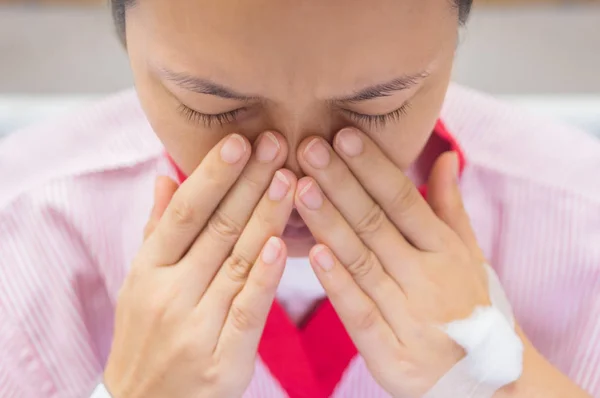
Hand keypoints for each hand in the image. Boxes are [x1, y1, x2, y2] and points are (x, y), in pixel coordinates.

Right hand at [104, 132, 295, 397]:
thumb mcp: (140, 283)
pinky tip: (283, 243)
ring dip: (267, 217)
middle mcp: (168, 293)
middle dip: (251, 183)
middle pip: (217, 229)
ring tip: (292, 178)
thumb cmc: (147, 337)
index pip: (184, 212)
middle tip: (280, 143)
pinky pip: (246, 311)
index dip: (213, 174)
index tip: (241, 140)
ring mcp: (194, 327)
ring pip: (237, 262)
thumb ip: (156, 229)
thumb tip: (164, 176)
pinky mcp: (221, 360)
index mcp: (148, 270)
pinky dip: (265, 277)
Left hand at [294, 127, 497, 396]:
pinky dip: (337, 284)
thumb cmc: (470, 308)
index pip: (403, 200)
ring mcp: (410, 316)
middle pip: (376, 223)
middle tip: (307, 146)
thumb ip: (450, 206)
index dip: (372, 167)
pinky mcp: (392, 354)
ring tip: (300, 187)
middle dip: (340, 183)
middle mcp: (428, 277)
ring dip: (329, 223)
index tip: (342, 135)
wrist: (490, 383)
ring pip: (362, 262)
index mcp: (444, 250)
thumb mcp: (468, 257)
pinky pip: (360, 313)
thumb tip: (444, 156)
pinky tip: (313, 254)